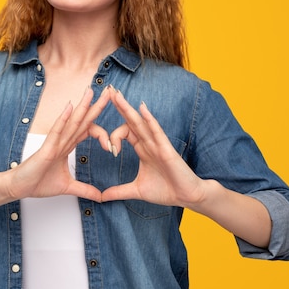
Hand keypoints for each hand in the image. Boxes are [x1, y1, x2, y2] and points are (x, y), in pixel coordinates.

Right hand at [5, 86, 110, 202]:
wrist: (19, 188)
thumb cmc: (38, 183)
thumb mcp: (67, 188)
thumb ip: (84, 189)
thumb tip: (100, 197)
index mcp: (67, 146)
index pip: (87, 132)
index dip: (102, 131)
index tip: (114, 139)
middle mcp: (63, 141)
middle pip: (83, 121)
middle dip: (96, 107)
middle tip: (109, 92)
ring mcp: (54, 143)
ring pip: (72, 122)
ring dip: (82, 106)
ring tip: (91, 91)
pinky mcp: (46, 148)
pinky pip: (56, 131)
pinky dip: (63, 119)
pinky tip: (69, 107)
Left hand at [101, 89, 206, 207]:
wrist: (187, 197)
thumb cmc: (166, 190)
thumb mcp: (136, 191)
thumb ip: (119, 191)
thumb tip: (102, 197)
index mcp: (142, 149)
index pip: (124, 133)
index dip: (113, 137)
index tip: (110, 150)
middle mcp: (149, 143)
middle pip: (131, 120)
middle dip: (119, 106)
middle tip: (108, 90)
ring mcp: (158, 144)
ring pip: (140, 122)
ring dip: (128, 108)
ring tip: (117, 95)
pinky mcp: (166, 149)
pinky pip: (156, 131)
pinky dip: (149, 119)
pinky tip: (142, 108)